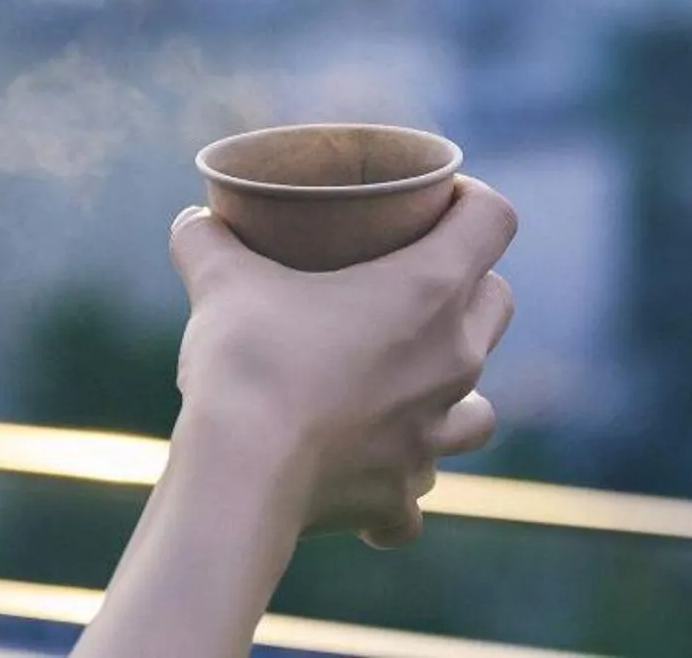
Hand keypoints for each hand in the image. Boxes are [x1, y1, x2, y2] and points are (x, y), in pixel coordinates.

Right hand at [166, 176, 516, 547]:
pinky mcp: (400, 492)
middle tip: (410, 281)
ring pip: (480, 410)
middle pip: (498, 303)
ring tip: (407, 387)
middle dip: (469, 286)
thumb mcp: (222, 281)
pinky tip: (365, 476)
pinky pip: (415, 491)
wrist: (243, 477)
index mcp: (429, 289)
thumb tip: (193, 219)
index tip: (437, 201)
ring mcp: (434, 434)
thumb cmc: (248, 362)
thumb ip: (208, 240)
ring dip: (454, 394)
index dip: (471, 199)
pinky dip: (397, 485)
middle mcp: (453, 360)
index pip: (493, 219)